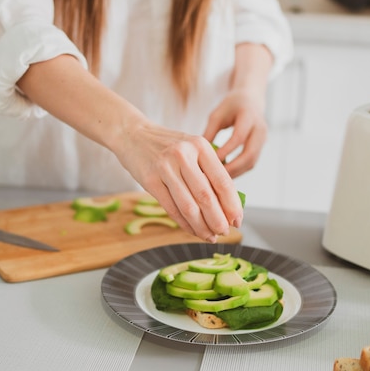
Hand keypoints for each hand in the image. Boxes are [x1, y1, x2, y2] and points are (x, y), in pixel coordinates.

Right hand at [113, 122, 242, 242]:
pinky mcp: (150, 180)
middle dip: (218, 220)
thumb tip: (227, 206)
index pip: (222, 181)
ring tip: (210, 236)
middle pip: (206, 196)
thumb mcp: (191, 149)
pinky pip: (171, 208)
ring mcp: (165, 168)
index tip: (237, 220)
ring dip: (202, 226)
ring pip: (188, 206)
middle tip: (224, 232)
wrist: (132, 134)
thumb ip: (208, 171)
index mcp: (200, 146)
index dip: (232, 205)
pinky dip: (184, 223)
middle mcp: (183, 155)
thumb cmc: (167, 145)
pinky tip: (192, 230)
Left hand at [202, 87, 267, 177]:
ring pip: (252, 162)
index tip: (211, 162)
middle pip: (250, 154)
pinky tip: (224, 176)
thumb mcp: (216, 115)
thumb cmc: (230, 107)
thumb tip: (197, 155)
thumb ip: (209, 133)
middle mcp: (260, 128)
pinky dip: (238, 171)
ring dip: (236, 173)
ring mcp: (263, 139)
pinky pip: (251, 163)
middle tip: (215, 177)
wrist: (250, 100)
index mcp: (248, 116)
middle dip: (232, 168)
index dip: (226, 151)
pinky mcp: (261, 147)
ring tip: (218, 181)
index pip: (238, 137)